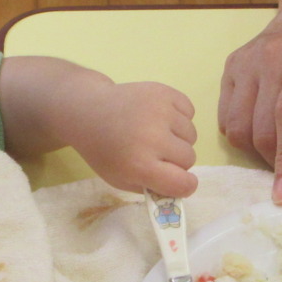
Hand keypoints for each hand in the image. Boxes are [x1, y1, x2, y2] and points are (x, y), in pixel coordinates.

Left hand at [69, 80, 199, 196]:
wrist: (89, 111)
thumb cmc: (104, 151)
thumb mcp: (120, 180)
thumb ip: (151, 188)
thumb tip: (181, 188)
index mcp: (140, 165)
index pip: (183, 184)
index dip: (184, 185)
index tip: (178, 181)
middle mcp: (153, 138)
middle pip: (190, 159)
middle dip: (178, 161)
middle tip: (158, 154)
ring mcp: (161, 112)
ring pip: (192, 135)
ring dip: (179, 138)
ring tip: (157, 133)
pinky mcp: (165, 93)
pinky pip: (189, 111)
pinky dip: (180, 117)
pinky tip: (160, 117)